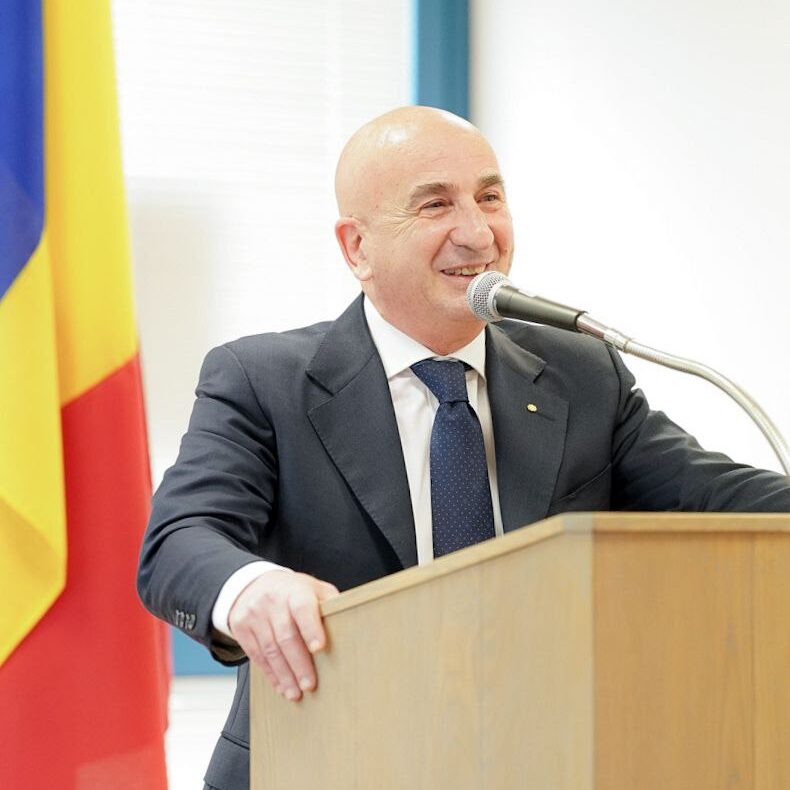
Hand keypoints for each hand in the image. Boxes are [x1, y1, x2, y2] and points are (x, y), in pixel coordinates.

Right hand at [228, 570, 338, 701]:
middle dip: (299, 663)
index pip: (302, 607)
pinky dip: (271, 674)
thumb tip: (351, 625)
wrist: (253, 585)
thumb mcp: (312, 589)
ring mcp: (255, 615)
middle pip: (285, 635)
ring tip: (296, 693)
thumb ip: (329, 604)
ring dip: (284, 674)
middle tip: (310, 684)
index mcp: (295, 590)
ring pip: (270, 649)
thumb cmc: (292, 591)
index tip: (319, 648)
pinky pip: (257, 656)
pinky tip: (281, 686)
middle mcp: (273, 602)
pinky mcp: (242, 629)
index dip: (311, 627)